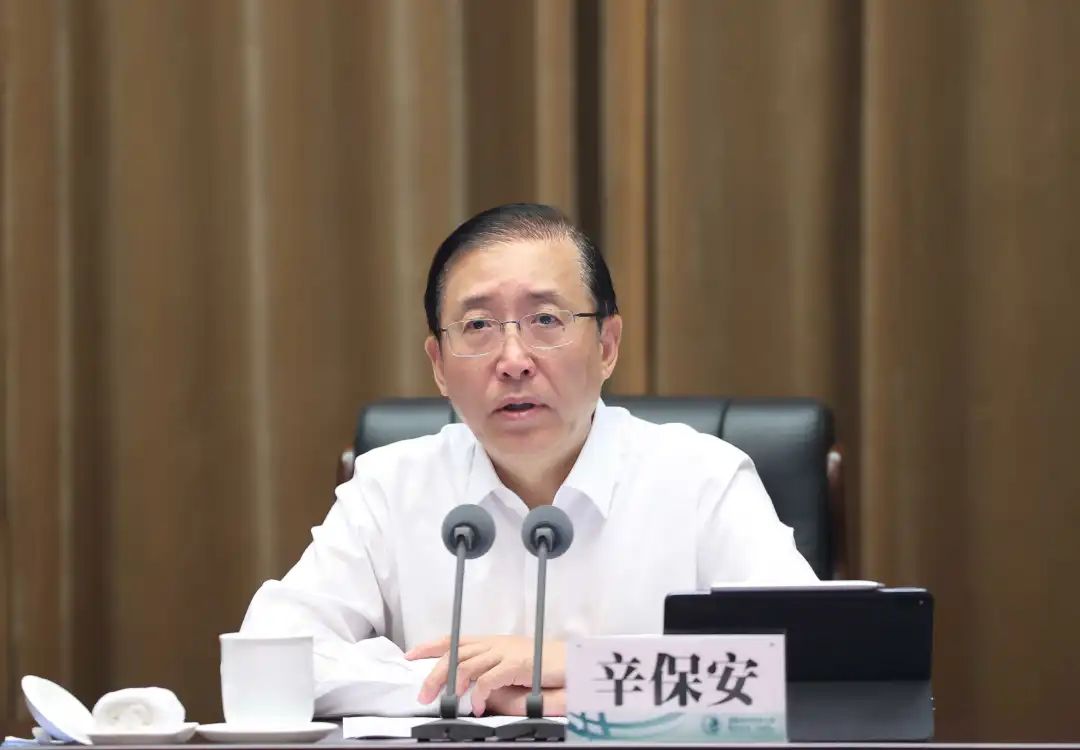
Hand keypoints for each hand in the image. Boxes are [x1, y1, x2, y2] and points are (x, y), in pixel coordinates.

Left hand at [406, 635, 565, 715]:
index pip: (455, 639)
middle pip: (455, 654)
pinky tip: (479, 706)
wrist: (571, 661)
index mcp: (492, 641)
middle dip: (434, 673)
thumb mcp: (511, 663)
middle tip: (423, 694)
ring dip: (452, 686)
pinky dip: (480, 694)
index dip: (431, 646)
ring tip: (445, 703)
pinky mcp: (517, 664)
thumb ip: (491, 670)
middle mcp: (495, 643)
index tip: (411, 655)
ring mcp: (506, 652)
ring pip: (466, 665)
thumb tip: (471, 687)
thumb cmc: (544, 664)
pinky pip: (489, 679)